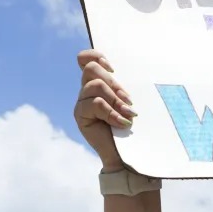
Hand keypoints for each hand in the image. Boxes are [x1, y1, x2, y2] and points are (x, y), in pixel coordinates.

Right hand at [73, 50, 134, 171]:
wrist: (125, 154)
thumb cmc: (132, 127)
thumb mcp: (128, 102)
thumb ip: (122, 87)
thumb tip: (127, 72)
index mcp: (97, 82)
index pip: (85, 59)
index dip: (96, 56)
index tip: (114, 69)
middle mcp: (86, 90)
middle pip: (91, 69)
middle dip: (113, 83)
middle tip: (129, 101)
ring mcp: (81, 103)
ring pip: (95, 86)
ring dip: (115, 99)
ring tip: (128, 114)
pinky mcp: (80, 116)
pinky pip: (96, 104)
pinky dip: (112, 113)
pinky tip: (122, 123)